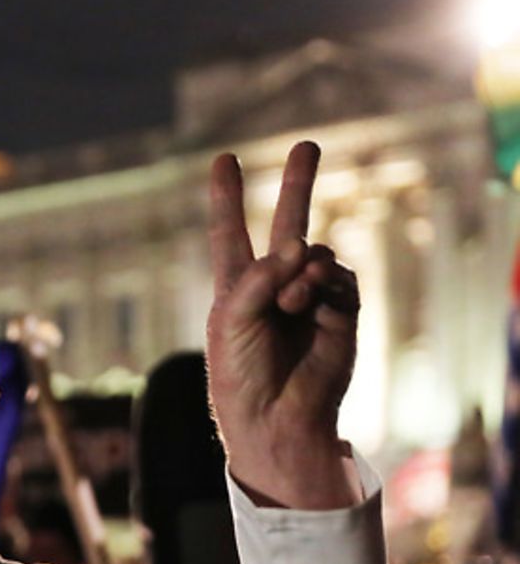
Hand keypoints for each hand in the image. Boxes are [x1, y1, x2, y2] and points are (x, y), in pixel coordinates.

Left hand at [205, 140, 362, 509]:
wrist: (275, 418)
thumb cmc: (239, 373)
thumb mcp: (231, 322)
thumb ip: (258, 278)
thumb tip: (301, 246)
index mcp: (236, 287)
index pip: (229, 234)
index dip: (227, 197)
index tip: (224, 160)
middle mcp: (274, 287)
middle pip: (288, 225)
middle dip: (299, 185)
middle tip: (307, 144)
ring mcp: (309, 297)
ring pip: (316, 254)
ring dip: (302, 269)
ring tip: (290, 297)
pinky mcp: (340, 312)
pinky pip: (339, 278)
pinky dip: (323, 281)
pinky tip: (308, 298)